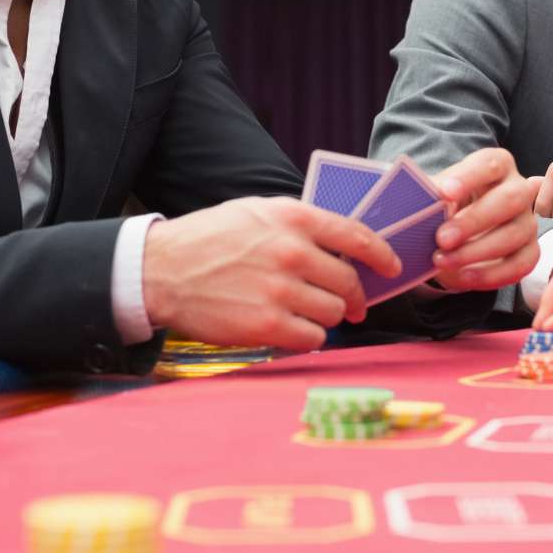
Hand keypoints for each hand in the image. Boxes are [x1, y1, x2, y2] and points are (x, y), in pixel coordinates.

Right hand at [142, 198, 400, 350]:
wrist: (161, 271)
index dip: (382, 256)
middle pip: (348, 282)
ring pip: (333, 312)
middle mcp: (292, 252)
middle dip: (352, 297)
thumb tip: (341, 245)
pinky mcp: (267, 325)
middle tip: (349, 306)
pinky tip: (290, 329)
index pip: (357, 236)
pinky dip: (307, 338)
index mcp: (293, 219)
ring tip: (305, 313)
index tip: (391, 269)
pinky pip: (313, 339)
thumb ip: (300, 224)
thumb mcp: (256, 213)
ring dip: (326, 317)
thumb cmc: (208, 239)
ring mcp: (281, 290)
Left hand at [431, 148, 538, 291]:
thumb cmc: (445, 206)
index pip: (488, 165)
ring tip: (442, 261)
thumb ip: (430, 195)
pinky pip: (520, 264)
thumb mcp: (434, 196)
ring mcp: (528, 221)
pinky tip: (464, 277)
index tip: (444, 193)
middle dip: (474, 220)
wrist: (454, 235)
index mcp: (496, 165)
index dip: (468, 178)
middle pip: (510, 199)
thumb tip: (423, 201)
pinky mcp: (530, 251)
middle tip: (442, 238)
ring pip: (515, 234)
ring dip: (477, 251)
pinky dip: (491, 275)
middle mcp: (519, 189)